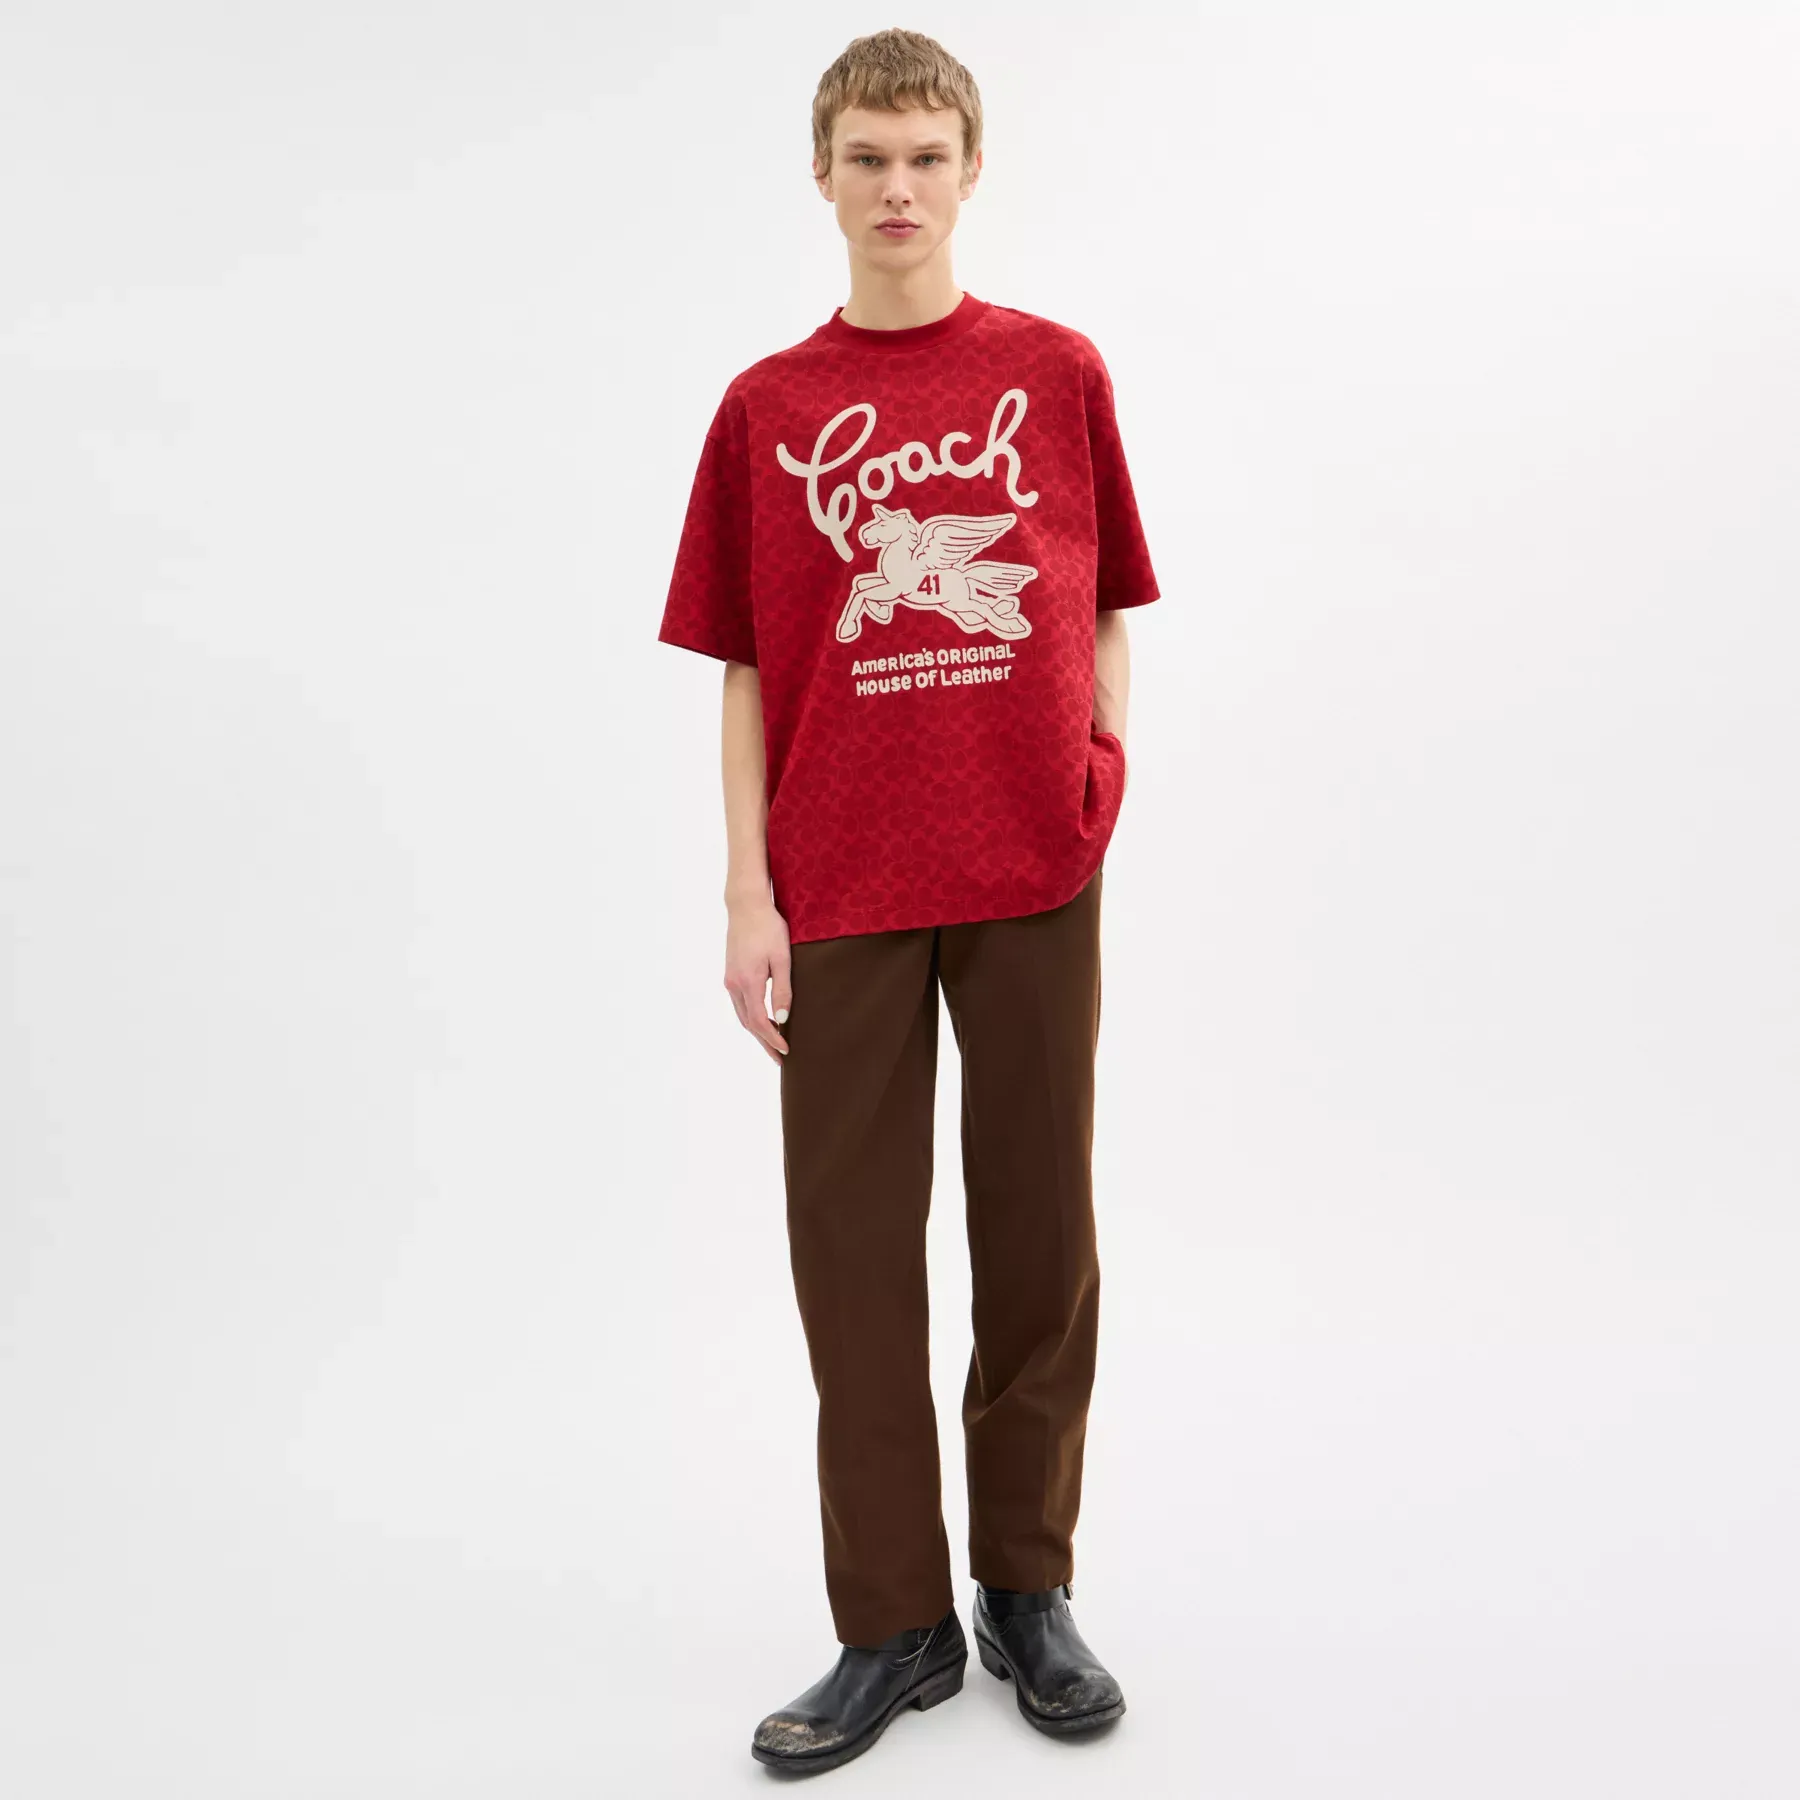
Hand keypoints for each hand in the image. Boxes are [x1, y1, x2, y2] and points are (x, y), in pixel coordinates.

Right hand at [724, 897, 792, 1064]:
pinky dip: (751, 1016)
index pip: (758, 1021)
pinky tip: (763, 1019)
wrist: (746, 905)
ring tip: (773, 1043)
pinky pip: (740, 1003)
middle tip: (780, 1058)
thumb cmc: (769, 927)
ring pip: (742, 1014)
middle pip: (747, 1023)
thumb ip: (782, 989)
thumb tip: (782, 1020)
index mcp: (747, 982)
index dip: (772, 1039)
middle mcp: (734, 983)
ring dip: (757, 1031)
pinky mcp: (730, 973)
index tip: (785, 1051)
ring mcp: (730, 978)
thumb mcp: (782, 958)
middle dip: (764, 1042)